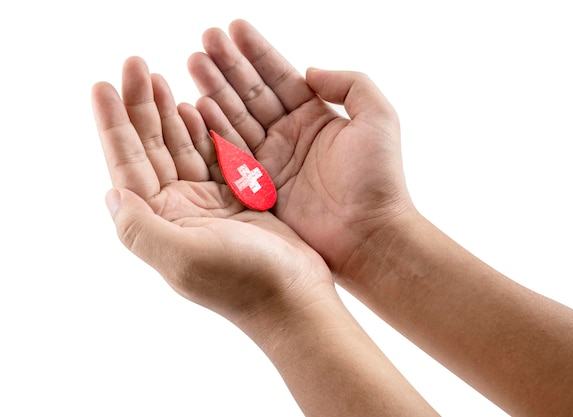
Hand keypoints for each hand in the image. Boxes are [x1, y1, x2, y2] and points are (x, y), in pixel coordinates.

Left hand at [92, 56, 332, 324]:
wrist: (294, 298)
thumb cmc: (243, 282)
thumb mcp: (184, 257)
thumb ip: (140, 228)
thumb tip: (110, 192)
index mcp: (160, 222)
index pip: (127, 165)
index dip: (113, 124)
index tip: (104, 85)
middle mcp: (178, 211)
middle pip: (151, 148)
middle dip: (141, 107)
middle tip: (136, 65)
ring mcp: (207, 203)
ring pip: (182, 147)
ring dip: (169, 113)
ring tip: (159, 79)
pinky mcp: (237, 199)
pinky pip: (215, 155)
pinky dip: (204, 130)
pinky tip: (195, 107)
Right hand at [187, 20, 414, 277]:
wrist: (368, 235)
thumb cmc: (378, 178)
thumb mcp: (376, 116)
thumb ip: (349, 83)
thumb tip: (309, 70)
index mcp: (315, 116)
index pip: (279, 76)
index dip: (257, 51)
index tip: (233, 27)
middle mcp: (289, 135)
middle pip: (252, 93)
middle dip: (228, 65)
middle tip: (205, 38)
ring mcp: (271, 161)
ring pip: (237, 118)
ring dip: (215, 89)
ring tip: (193, 61)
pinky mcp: (258, 187)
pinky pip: (230, 152)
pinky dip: (212, 130)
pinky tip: (195, 105)